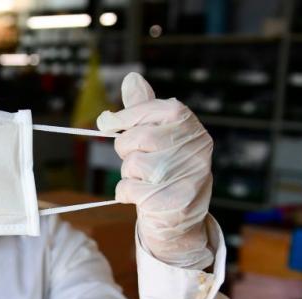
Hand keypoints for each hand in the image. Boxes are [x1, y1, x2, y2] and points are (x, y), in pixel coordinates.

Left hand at [96, 73, 213, 269]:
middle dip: (126, 151)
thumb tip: (131, 78)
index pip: (148, 109)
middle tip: (139, 161)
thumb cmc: (164, 168)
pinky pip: (127, 189)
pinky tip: (144, 196)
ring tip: (147, 180)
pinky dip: (126, 194)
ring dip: (128, 175)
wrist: (179, 217)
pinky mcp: (173, 199)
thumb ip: (142, 108)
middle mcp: (194, 145)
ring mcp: (186, 173)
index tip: (106, 123)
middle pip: (134, 138)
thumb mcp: (157, 135)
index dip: (123, 118)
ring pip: (130, 165)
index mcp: (189, 124)